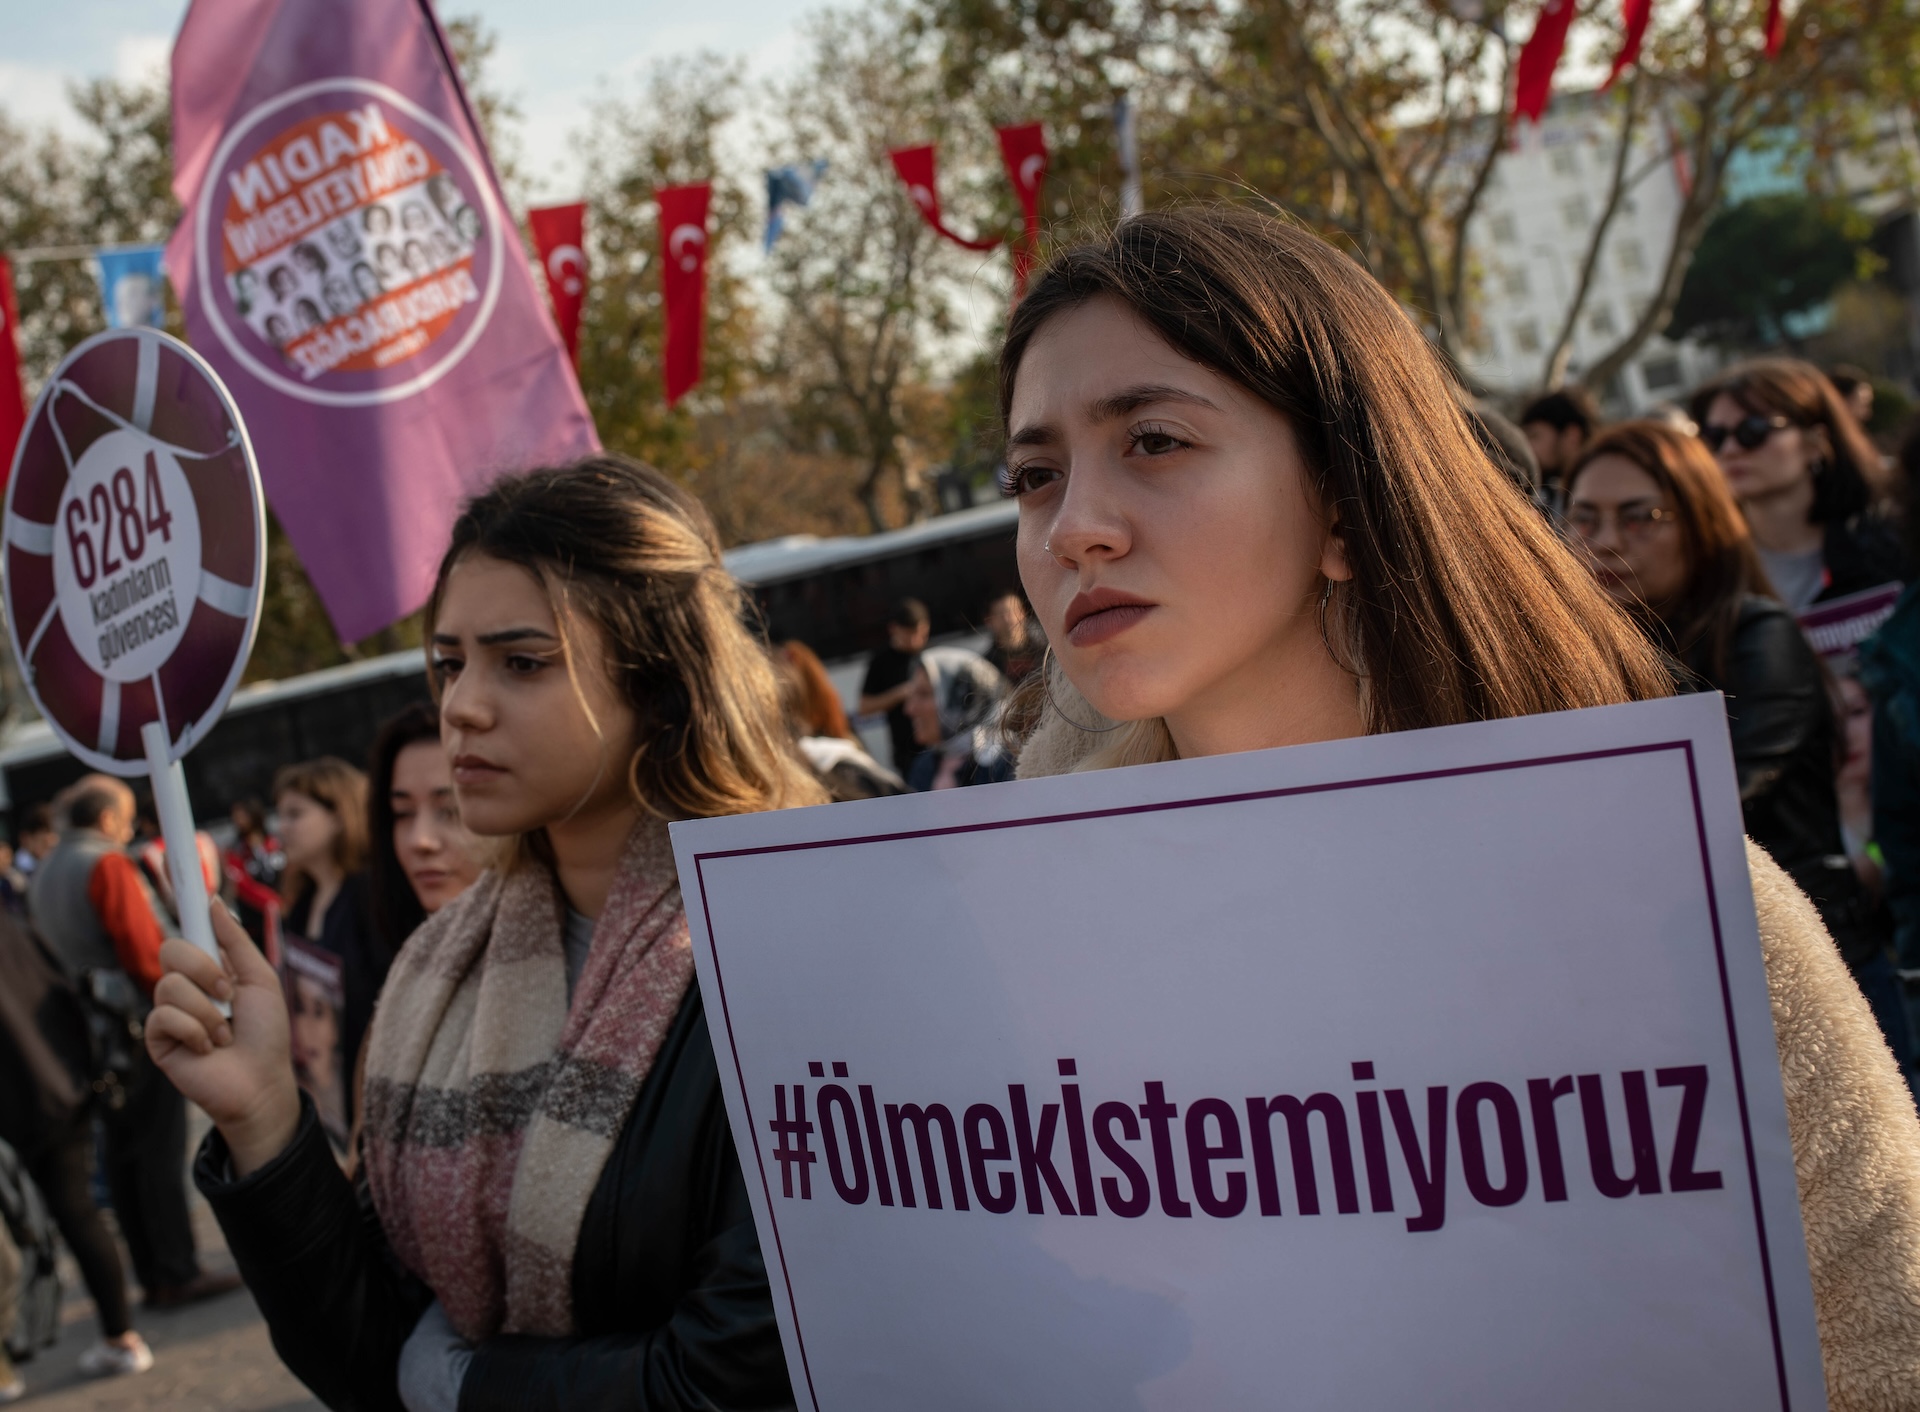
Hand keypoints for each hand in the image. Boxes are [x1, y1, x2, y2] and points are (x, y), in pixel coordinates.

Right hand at [146, 900, 299, 1176]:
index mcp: (211, 965)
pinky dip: (196, 1030)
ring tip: (224, 1032)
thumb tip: (214, 900)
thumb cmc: (268, 1033)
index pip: (188, 927)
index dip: (179, 894)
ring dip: (208, 1010)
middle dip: (206, 969)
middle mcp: (186, 983)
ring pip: (170, 984)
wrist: (262, 1082)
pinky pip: (164, 1015)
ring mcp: (169, 1010)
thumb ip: (235, 942)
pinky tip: (208, 1048)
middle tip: (229, 994)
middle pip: (173, 948)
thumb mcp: (261, 979)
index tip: (170, 855)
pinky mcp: (158, 1038)